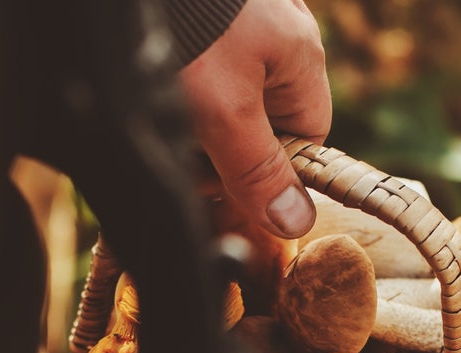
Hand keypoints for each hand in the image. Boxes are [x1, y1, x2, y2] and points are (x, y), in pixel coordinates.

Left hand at [178, 0, 331, 238]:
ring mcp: (245, 14)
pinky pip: (203, 62)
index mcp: (300, 54)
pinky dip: (179, 77)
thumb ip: (257, 170)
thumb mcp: (221, 113)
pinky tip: (154, 72)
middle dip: (220, 140)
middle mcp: (281, 28)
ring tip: (161, 99)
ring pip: (228, 90)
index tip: (220, 177)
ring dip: (194, 110)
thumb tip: (298, 223)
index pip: (306, 137)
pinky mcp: (209, 9)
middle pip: (263, 115)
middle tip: (180, 142)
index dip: (265, 169)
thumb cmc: (184, 30)